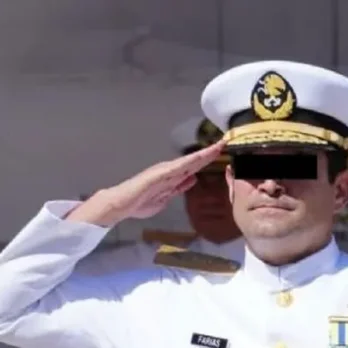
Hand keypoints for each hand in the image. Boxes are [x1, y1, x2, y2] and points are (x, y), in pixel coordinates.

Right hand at [68, 140, 225, 227]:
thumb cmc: (139, 203)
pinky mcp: (159, 173)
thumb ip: (178, 188)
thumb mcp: (165, 197)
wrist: (122, 204)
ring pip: (189, 161)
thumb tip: (191, 180)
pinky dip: (190, 162)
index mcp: (173, 177)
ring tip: (218, 146)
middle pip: (194, 161)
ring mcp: (165, 171)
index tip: (221, 152)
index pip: (194, 168)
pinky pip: (178, 167)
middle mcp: (170, 171)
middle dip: (210, 153)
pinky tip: (200, 157)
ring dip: (203, 155)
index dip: (208, 160)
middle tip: (225, 143)